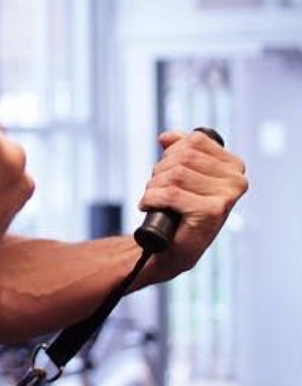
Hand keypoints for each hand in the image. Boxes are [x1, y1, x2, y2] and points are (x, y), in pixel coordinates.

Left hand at [138, 131, 248, 275]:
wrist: (173, 248)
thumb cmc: (180, 210)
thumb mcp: (183, 174)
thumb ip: (180, 150)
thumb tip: (166, 137)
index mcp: (234, 166)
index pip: (195, 140)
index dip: (172, 152)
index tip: (168, 170)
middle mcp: (236, 180)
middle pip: (184, 156)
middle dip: (161, 170)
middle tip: (157, 188)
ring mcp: (226, 197)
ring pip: (175, 174)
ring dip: (154, 185)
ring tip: (154, 198)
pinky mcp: (211, 212)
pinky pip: (170, 193)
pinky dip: (152, 198)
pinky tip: (149, 206)